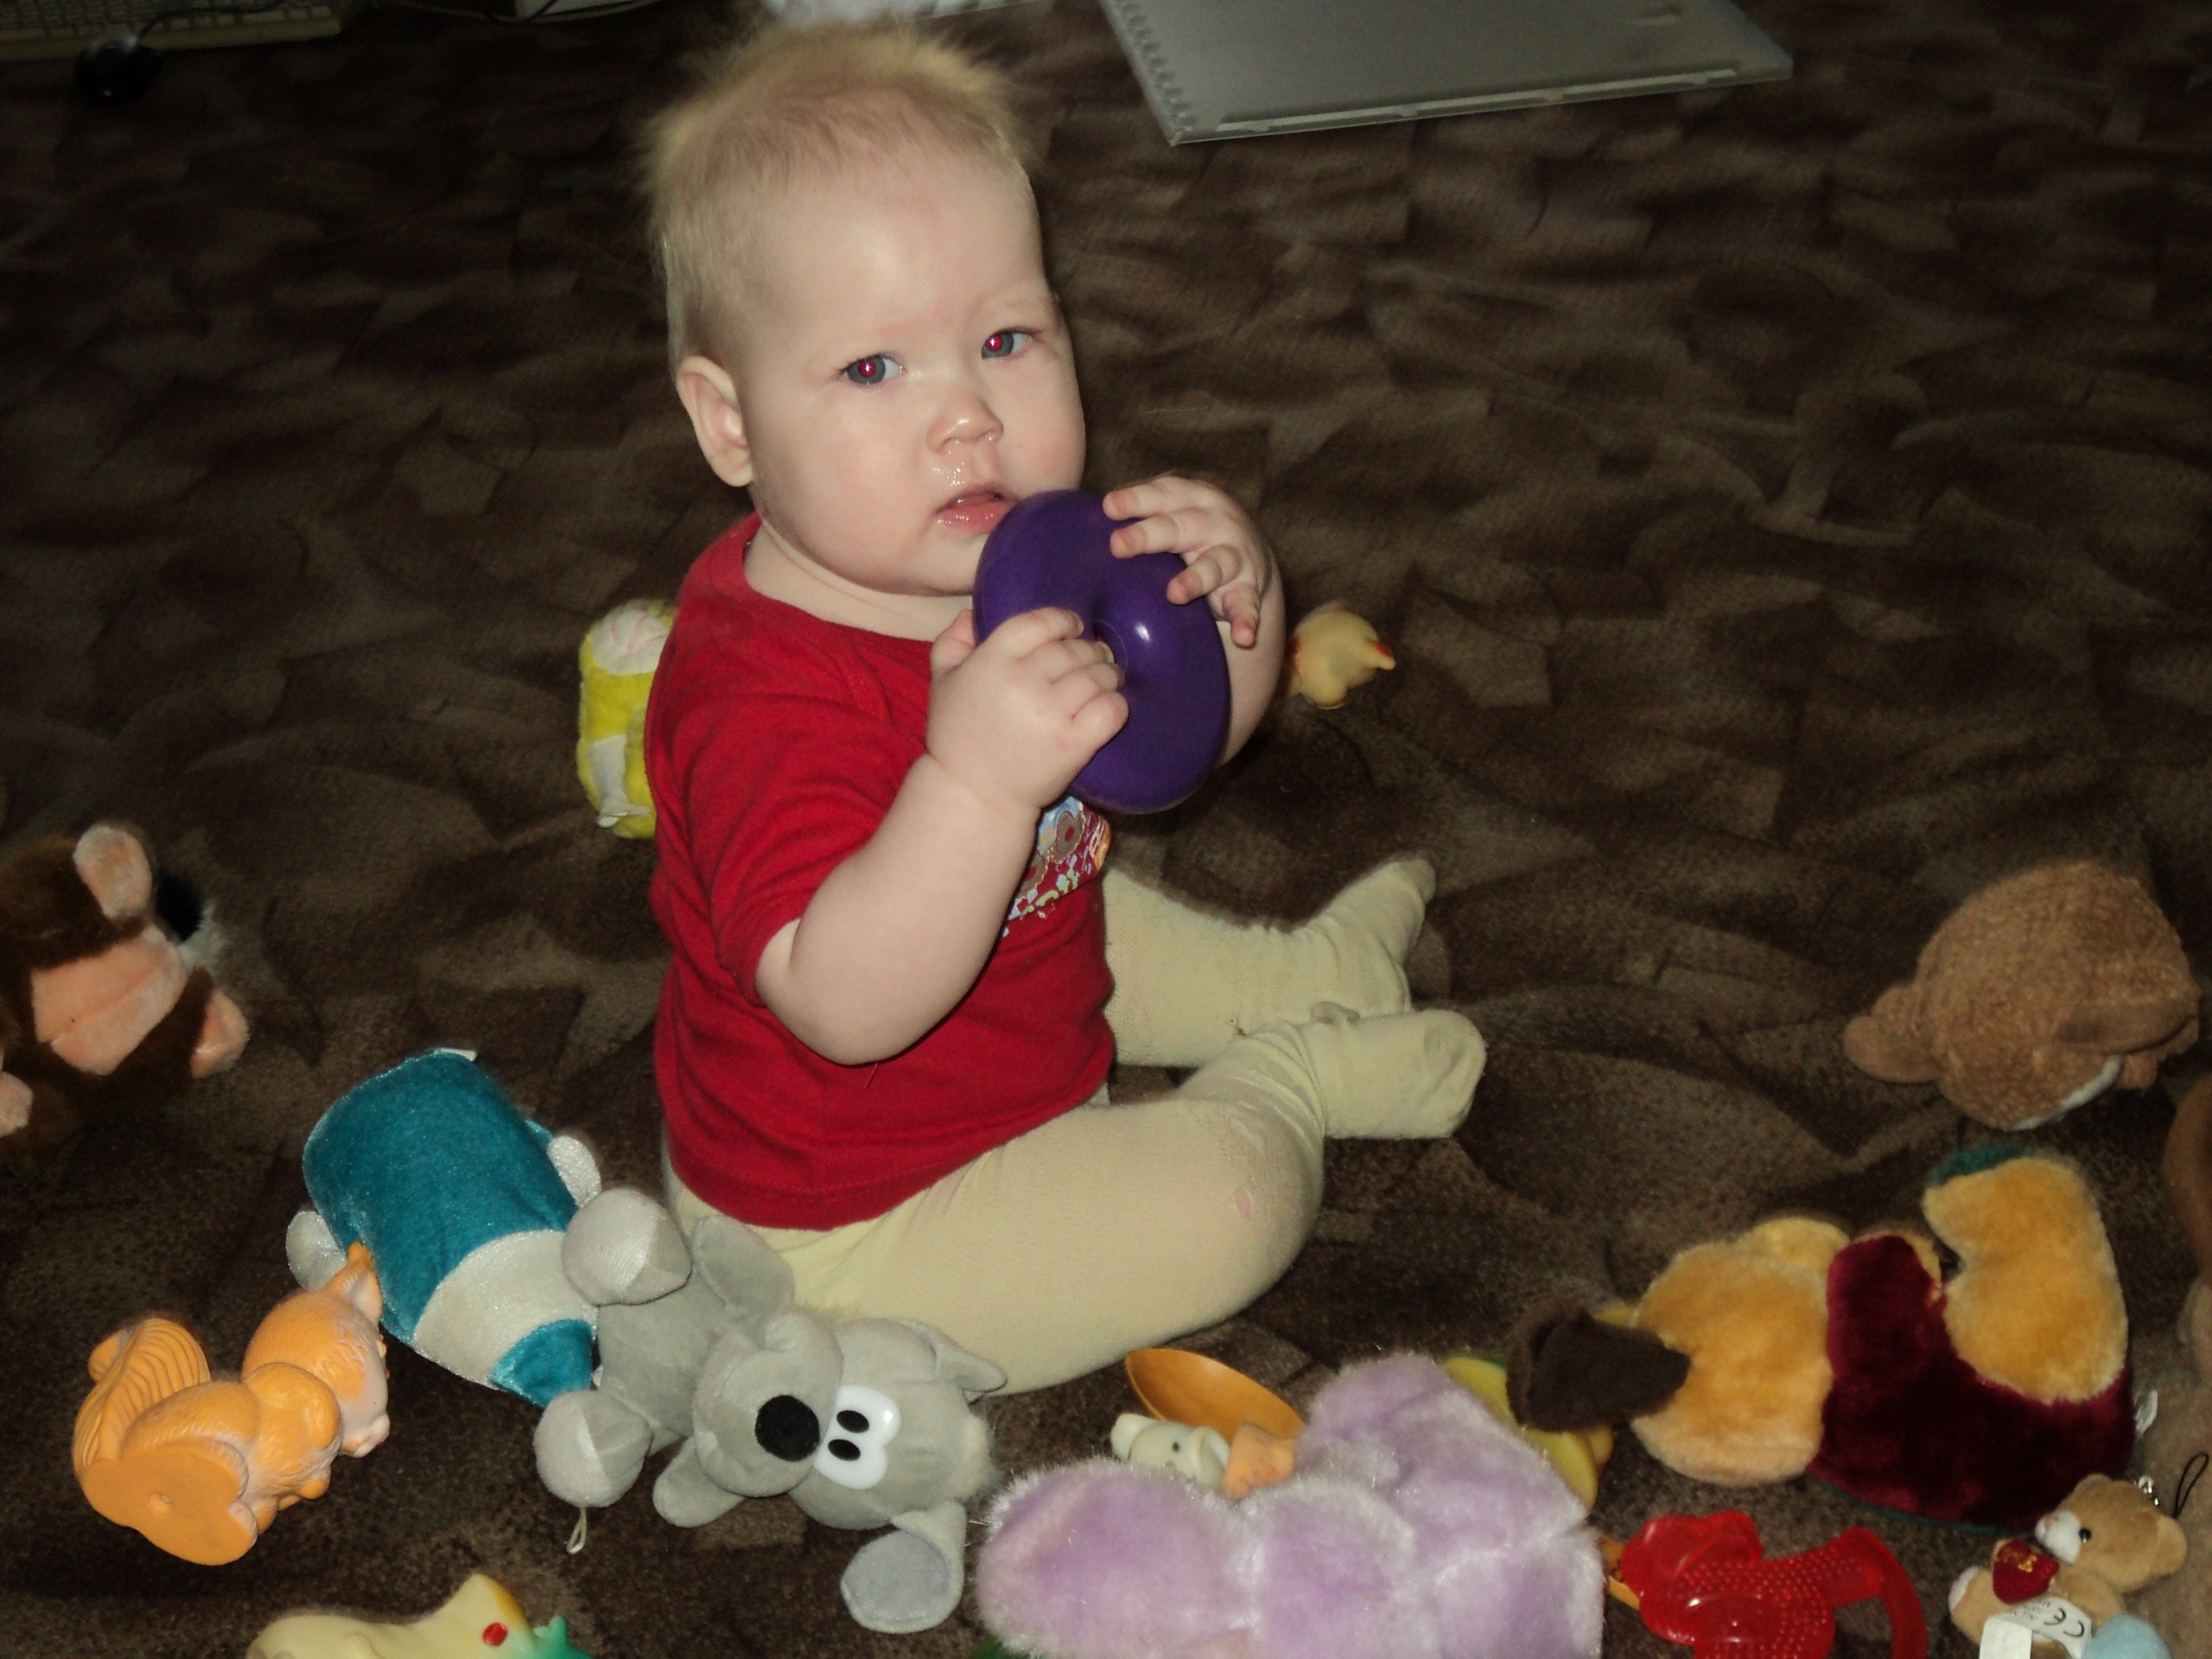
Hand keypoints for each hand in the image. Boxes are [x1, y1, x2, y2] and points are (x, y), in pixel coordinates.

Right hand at [927, 607, 1126, 815]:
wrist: (974, 794)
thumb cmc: (958, 735)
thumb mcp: (942, 682)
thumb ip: (951, 642)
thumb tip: (971, 614)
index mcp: (993, 660)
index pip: (1041, 622)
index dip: (1064, 620)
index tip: (1073, 627)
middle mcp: (1024, 681)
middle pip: (1074, 649)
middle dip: (1089, 650)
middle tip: (1092, 658)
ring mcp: (1052, 713)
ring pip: (1098, 675)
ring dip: (1108, 673)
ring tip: (1106, 678)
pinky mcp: (1074, 743)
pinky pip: (1111, 709)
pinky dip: (1116, 703)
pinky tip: (1109, 704)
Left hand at [1103, 475, 1276, 648]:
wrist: (1250, 557)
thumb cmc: (1190, 534)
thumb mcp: (1170, 517)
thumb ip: (1137, 520)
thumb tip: (1070, 531)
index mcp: (1191, 498)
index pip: (1162, 494)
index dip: (1137, 500)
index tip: (1109, 507)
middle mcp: (1215, 522)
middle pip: (1180, 526)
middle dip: (1150, 535)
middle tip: (1118, 546)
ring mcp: (1234, 555)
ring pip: (1214, 564)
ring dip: (1196, 578)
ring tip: (1175, 594)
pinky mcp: (1249, 588)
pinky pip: (1247, 606)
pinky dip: (1247, 620)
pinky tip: (1244, 636)